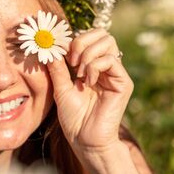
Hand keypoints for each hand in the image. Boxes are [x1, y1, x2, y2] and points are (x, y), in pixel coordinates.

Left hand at [47, 28, 133, 152]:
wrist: (84, 139)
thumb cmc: (73, 117)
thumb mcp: (60, 87)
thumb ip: (57, 67)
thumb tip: (50, 46)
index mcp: (93, 65)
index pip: (91, 36)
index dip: (75, 39)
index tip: (62, 56)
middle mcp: (106, 67)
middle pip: (103, 33)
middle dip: (82, 41)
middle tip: (71, 61)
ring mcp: (116, 74)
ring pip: (107, 42)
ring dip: (87, 54)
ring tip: (79, 73)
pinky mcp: (123, 83)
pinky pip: (111, 60)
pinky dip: (94, 66)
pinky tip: (88, 81)